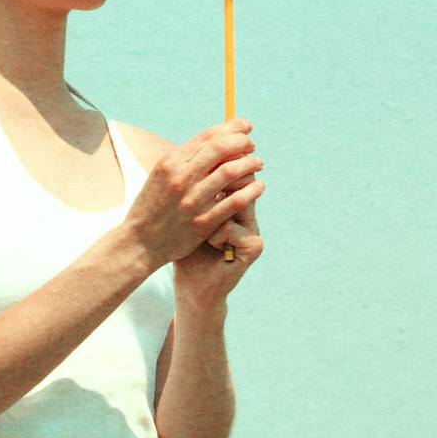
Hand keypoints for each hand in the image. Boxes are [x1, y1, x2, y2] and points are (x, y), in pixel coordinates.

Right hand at [122, 117, 265, 270]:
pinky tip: (258, 187)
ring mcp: (192, 201)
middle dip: (243, 142)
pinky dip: (251, 190)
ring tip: (258, 164)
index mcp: (171, 163)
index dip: (232, 128)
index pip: (208, 136)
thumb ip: (186, 158)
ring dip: (250, 164)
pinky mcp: (203, 223)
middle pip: (221, 149)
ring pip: (231, 172)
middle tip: (252, 146)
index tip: (246, 127)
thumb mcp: (162, 175)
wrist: (140, 243)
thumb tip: (216, 138)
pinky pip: (235, 201)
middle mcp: (181, 178)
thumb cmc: (154, 205)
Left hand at [175, 163, 264, 308]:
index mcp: (233, 199)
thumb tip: (183, 152)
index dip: (218, 160)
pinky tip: (209, 245)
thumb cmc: (184, 246)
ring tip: (199, 223)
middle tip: (199, 190)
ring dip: (213, 210)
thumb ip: (193, 186)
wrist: (193, 285)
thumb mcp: (188, 212)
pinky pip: (232, 227)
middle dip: (219, 180)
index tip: (196, 165)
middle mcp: (247, 211)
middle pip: (243, 178)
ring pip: (238, 200)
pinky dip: (215, 235)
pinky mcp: (254, 247)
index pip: (232, 167)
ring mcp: (253, 228)